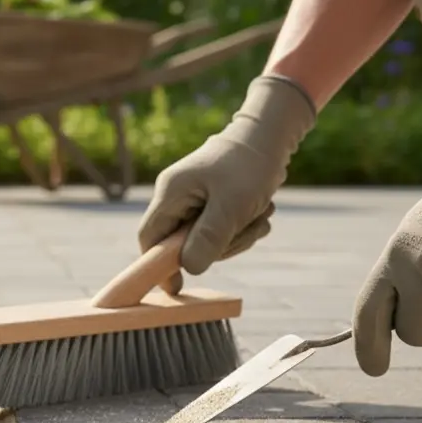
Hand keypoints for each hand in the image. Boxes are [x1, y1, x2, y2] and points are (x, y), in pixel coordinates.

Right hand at [138, 75, 315, 290]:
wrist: (272, 134)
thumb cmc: (251, 166)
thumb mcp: (232, 206)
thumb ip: (208, 238)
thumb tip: (189, 268)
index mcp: (171, 193)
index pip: (149, 238)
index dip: (158, 265)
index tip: (177, 287)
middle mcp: (176, 195)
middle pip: (182, 243)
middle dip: (218, 246)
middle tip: (247, 229)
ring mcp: (193, 198)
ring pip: (206, 239)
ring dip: (237, 236)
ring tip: (261, 213)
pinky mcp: (211, 200)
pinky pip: (221, 229)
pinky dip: (242, 227)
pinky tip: (260, 210)